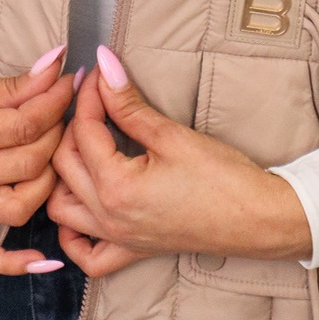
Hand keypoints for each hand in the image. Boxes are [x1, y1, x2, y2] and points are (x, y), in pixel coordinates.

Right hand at [0, 42, 74, 275]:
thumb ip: (10, 85)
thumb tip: (56, 69)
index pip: (22, 126)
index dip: (55, 102)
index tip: (71, 81)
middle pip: (26, 163)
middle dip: (57, 132)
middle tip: (66, 107)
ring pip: (16, 208)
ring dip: (47, 181)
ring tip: (56, 151)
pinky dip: (10, 263)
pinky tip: (41, 261)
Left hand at [46, 46, 312, 277]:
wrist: (257, 218)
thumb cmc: (222, 177)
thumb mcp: (172, 135)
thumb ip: (130, 104)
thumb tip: (105, 67)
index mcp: (116, 188)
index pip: (84, 131)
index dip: (89, 95)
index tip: (98, 71)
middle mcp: (108, 218)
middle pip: (64, 163)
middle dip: (74, 124)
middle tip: (95, 97)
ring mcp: (117, 238)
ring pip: (61, 207)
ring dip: (64, 174)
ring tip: (87, 144)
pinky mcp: (131, 249)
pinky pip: (84, 251)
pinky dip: (73, 231)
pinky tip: (83, 203)